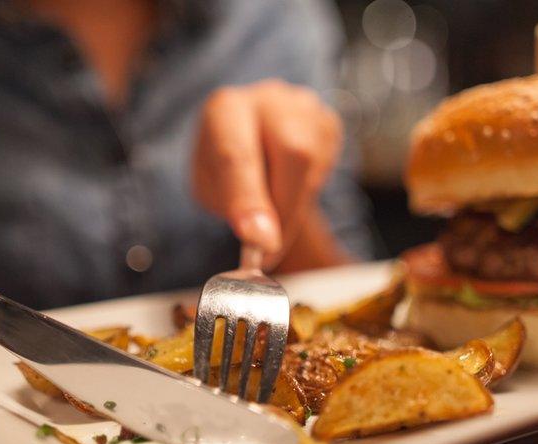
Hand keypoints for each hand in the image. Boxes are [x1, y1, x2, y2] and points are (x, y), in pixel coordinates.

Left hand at [193, 79, 342, 269]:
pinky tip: (287, 186)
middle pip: (295, 153)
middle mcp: (269, 99)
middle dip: (284, 210)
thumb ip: (232, 207)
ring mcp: (305, 107)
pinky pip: (326, 167)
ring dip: (294, 205)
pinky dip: (306, 191)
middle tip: (269, 250)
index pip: (238, 155)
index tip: (259, 241)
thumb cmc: (224, 166)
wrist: (250, 136)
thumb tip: (262, 237)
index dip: (249, 200)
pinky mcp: (328, 122)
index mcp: (225, 110)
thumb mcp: (209, 188)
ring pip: (314, 164)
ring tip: (272, 213)